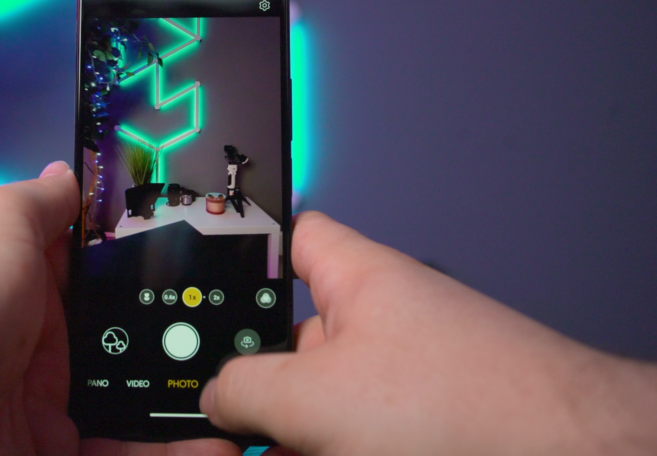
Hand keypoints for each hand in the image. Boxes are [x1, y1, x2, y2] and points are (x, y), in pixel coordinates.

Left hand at [0, 161, 238, 454]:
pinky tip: (217, 452)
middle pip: (131, 342)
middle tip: (248, 353)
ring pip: (134, 406)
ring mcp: (48, 405)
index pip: (108, 273)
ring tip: (244, 414)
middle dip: (186, 349)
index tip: (218, 276)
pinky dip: (165, 455)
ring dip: (186, 411)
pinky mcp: (51, 452)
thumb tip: (69, 171)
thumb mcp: (0, 223)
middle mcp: (43, 344)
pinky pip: (118, 453)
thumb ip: (43, 202)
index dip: (161, 272)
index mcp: (32, 282)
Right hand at [200, 212, 656, 454]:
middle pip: (288, 342)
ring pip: (315, 403)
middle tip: (210, 414)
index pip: (292, 238)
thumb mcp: (318, 395)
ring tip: (239, 449)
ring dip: (274, 430)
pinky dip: (312, 450)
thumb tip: (215, 397)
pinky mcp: (416, 431)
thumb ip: (248, 387)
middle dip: (246, 379)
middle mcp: (380, 325)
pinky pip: (345, 436)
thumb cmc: (470, 404)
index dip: (246, 252)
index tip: (202, 284)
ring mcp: (400, 384)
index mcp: (357, 279)